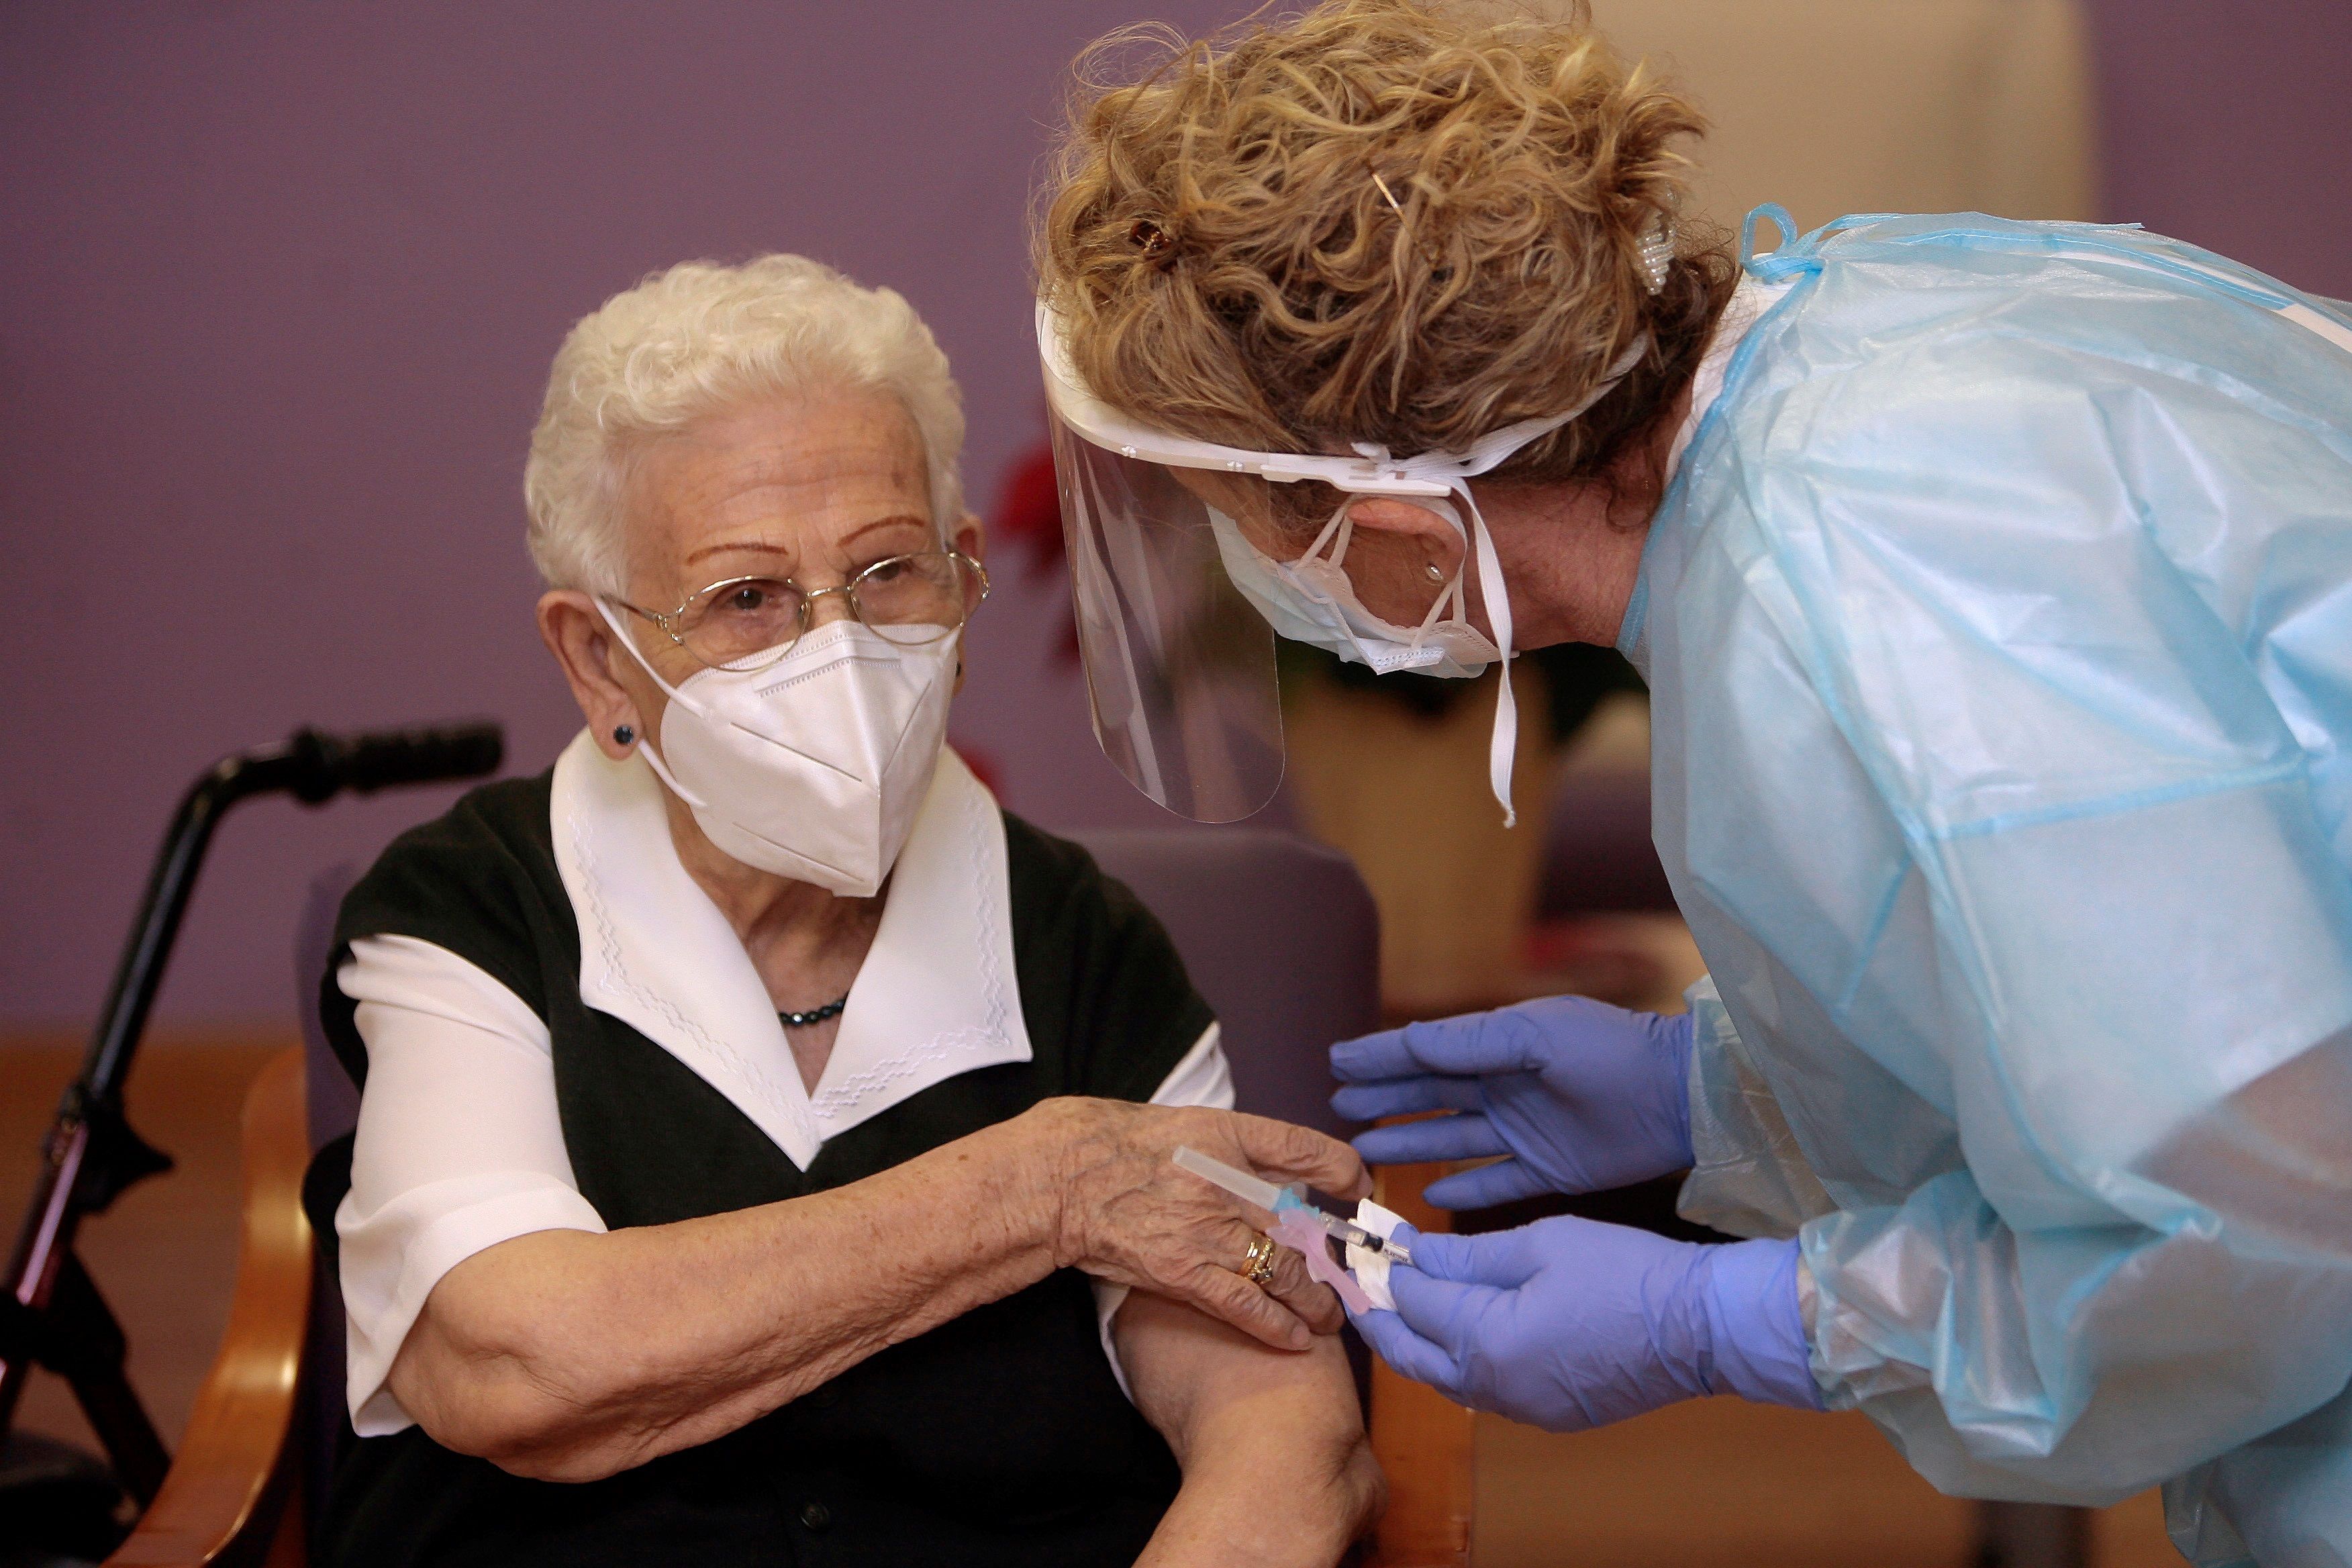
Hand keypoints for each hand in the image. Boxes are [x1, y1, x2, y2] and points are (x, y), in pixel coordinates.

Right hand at [1036, 1098, 1370, 1350]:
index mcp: (1228, 1135)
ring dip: (1316, 1299)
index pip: (1305, 1147)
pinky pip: (1246, 1306)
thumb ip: (1237, 1148)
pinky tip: (1299, 1338)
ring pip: (1285, 1272)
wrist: (1060, 1177)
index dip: (1342, 1169)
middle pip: (1304, 1222)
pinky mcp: (1183, 1273)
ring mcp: (1207, 1230)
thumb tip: (1283, 1174)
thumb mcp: (1188, 1126)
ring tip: (1331, 1314)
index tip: (1356, 1185)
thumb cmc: (1119, 1146)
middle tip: (1349, 1273)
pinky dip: (1279, 1326)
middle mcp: (1226, 1181)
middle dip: (1334, 1255)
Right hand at [1329, 996, 1693, 1207]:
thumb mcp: (1535, 1034)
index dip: (1380, 1056)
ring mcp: (1525, 1132)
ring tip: (1365, 1148)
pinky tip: (1429, 1193)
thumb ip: (1470, 1041)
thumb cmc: (1608, 1053)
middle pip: (1430, 1096)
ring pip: (1451, 1138)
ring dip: (1409, 1141)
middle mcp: (1505, 1088)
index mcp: (1500, 1046)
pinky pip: (1492, 1183)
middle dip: (1383, 1099)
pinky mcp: (1548, 1171)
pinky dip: (1462, 1188)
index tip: (1336, 1060)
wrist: (1678, 1097)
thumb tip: (1407, 1042)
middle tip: (1338, 1106)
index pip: (1426, 1052)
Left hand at [1351, 1217, 1818, 1432]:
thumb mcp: (1541, 1244)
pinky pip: (1480, 1389)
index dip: (1381, 1266)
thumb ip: (1467, 1255)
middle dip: (1377, 1316)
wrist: (1702, 1328)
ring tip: (1393, 1301)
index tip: (1358, 1238)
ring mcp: (1520, 1408)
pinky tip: (1452, 1329)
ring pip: (1442, 1377)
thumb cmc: (1626, 1272)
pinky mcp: (1546, 1415)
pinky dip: (1454, 1359)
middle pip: (1411, 1353)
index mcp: (1486, 1338)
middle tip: (1352, 1282)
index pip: (1412, 1301)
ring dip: (1412, 1341)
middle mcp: (1492, 1385)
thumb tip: (1410, 1253)